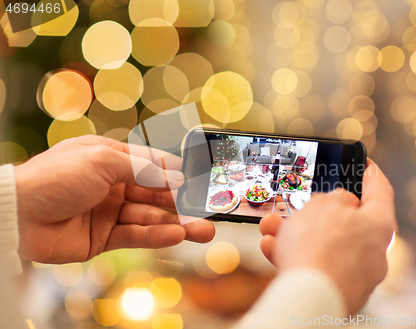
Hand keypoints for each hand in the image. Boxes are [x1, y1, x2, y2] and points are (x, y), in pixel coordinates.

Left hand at [15, 135, 214, 263]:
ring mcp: (109, 212)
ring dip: (178, 224)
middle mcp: (113, 186)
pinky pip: (136, 236)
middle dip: (183, 203)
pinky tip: (177, 235)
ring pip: (151, 218)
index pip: (152, 166)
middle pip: (156, 195)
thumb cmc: (55, 176)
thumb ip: (143, 169)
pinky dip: (156, 236)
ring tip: (203, 231)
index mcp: (111, 160)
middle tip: (209, 212)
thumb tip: (176, 174)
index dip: (177, 175)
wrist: (17, 214)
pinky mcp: (103, 238)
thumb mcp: (103, 160)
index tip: (200, 183)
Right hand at [258, 159, 395, 314]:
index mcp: (379, 225)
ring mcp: (354, 274)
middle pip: (346, 222)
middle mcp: (372, 251)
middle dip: (315, 211)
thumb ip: (333, 198)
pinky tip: (271, 247)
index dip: (371, 175)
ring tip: (270, 227)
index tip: (366, 166)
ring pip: (323, 245)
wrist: (307, 298)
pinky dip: (294, 255)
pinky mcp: (335, 291)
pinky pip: (314, 266)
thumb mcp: (323, 204)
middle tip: (300, 204)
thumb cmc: (320, 247)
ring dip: (295, 234)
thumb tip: (339, 203)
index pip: (380, 192)